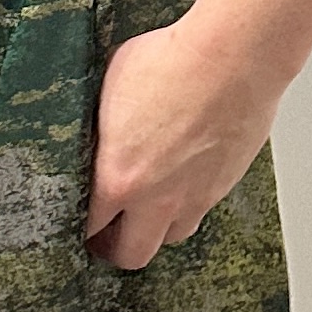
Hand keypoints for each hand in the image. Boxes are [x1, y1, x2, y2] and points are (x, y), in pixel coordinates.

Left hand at [84, 17, 278, 271]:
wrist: (232, 58)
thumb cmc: (173, 63)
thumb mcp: (109, 88)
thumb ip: (99, 126)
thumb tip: (95, 129)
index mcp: (118, 179)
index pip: (90, 227)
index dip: (80, 229)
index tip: (78, 225)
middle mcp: (158, 198)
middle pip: (132, 254)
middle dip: (115, 249)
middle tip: (108, 236)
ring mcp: (196, 195)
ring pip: (172, 236)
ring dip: (156, 229)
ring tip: (145, 211)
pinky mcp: (224, 183)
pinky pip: (201, 209)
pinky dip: (187, 205)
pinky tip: (180, 182)